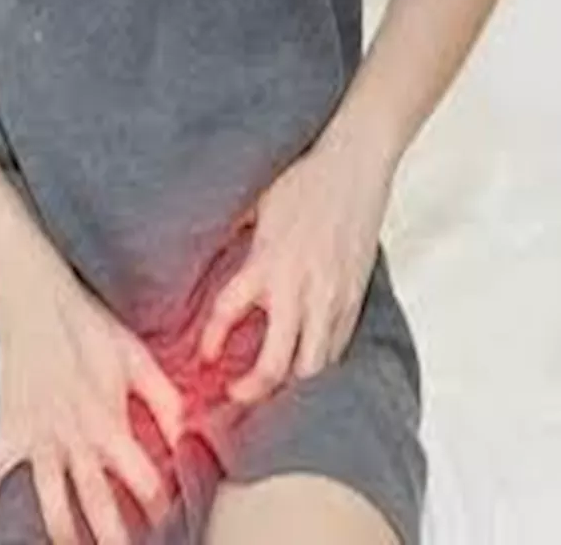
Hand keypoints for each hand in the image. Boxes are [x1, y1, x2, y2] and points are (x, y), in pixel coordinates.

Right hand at [0, 279, 184, 544]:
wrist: (35, 303)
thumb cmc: (89, 328)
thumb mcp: (138, 360)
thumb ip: (166, 400)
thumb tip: (189, 434)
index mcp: (108, 421)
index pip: (142, 479)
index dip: (157, 502)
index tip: (166, 513)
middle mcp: (73, 437)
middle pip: (97, 502)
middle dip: (114, 536)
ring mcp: (36, 438)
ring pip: (50, 500)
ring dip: (64, 532)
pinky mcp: (8, 432)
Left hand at [198, 139, 392, 404]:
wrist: (355, 164)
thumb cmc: (303, 179)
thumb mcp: (254, 205)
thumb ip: (233, 236)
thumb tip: (204, 250)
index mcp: (267, 263)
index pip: (229, 313)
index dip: (212, 341)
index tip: (204, 357)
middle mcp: (299, 288)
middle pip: (277, 363)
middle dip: (254, 389)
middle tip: (236, 397)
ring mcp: (332, 297)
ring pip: (313, 365)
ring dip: (291, 383)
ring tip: (273, 389)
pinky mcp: (356, 297)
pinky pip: (338, 346)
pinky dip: (320, 362)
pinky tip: (305, 365)